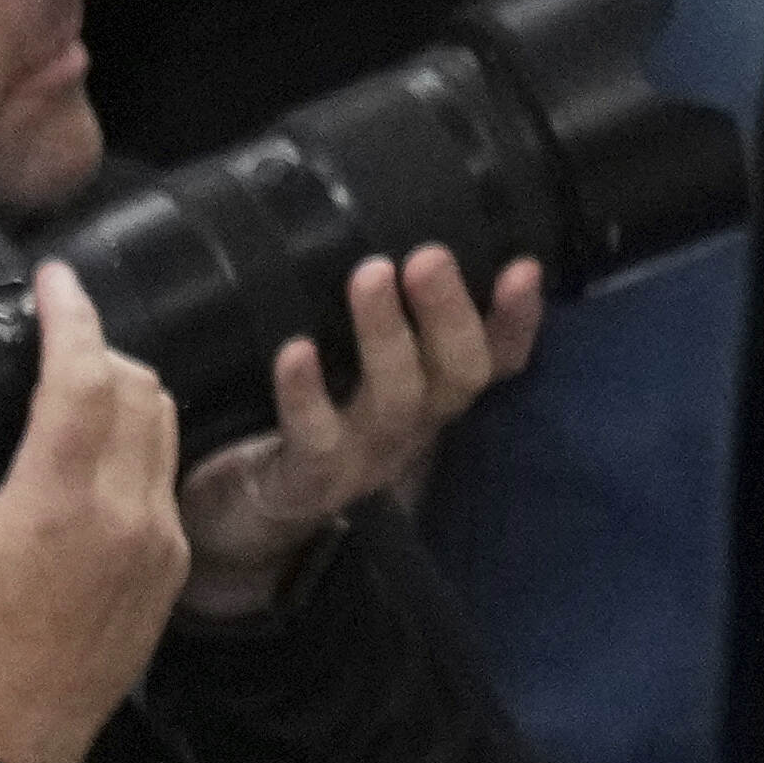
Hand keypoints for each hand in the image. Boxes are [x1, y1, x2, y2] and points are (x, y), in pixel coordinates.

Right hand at [0, 260, 195, 762]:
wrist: (10, 739)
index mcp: (55, 501)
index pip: (84, 378)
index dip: (74, 316)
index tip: (58, 277)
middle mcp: (122, 511)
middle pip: (138, 388)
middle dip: (99, 349)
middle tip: (56, 335)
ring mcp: (158, 537)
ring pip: (166, 425)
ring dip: (129, 390)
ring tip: (78, 381)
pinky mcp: (173, 562)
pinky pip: (170, 474)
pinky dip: (144, 441)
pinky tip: (103, 448)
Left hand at [164, 247, 541, 623]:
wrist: (242, 525)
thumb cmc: (299, 427)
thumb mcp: (348, 374)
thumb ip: (381, 324)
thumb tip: (388, 237)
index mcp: (432, 400)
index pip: (497, 360)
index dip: (516, 320)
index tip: (521, 268)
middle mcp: (413, 428)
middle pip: (456, 374)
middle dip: (449, 312)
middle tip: (429, 255)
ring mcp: (363, 458)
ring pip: (395, 399)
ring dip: (386, 334)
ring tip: (371, 275)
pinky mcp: (308, 480)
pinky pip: (315, 436)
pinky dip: (306, 392)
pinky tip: (296, 349)